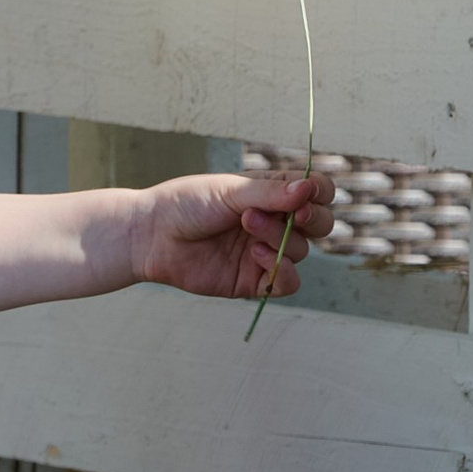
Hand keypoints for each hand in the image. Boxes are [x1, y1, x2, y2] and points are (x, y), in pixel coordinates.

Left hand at [125, 166, 335, 304]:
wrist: (152, 235)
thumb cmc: (187, 204)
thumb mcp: (230, 190)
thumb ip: (270, 192)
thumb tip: (308, 189)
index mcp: (271, 193)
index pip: (316, 192)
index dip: (320, 192)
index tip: (308, 192)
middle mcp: (274, 222)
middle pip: (320, 224)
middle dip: (310, 218)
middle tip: (292, 212)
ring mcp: (265, 251)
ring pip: (302, 251)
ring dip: (281, 237)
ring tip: (247, 225)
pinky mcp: (254, 280)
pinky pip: (288, 282)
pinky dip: (280, 270)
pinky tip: (255, 255)